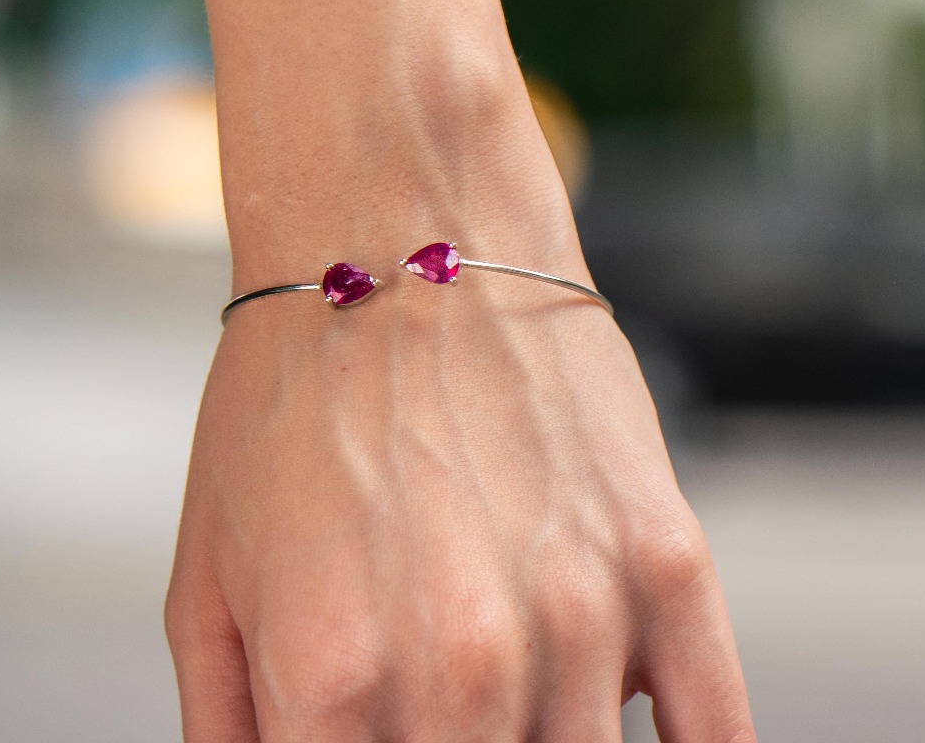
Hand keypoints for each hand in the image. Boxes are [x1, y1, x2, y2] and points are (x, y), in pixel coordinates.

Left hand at [164, 190, 754, 740]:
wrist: (406, 233)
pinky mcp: (666, 556)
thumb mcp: (209, 582)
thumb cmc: (299, 391)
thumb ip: (237, 742)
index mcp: (331, 684)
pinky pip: (715, 733)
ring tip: (513, 699)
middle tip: (450, 716)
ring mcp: (581, 612)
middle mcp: (461, 666)